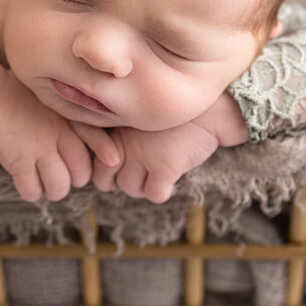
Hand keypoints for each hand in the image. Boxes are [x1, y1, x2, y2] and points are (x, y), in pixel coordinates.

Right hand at [0, 71, 117, 201]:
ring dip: (54, 190)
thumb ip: (72, 116)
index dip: (106, 151)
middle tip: (63, 175)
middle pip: (81, 171)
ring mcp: (37, 146)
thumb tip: (100, 140)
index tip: (114, 160)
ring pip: (60, 186)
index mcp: (67, 116)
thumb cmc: (20, 99)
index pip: (96, 135)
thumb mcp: (50, 100)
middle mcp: (57, 132)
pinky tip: (27, 184)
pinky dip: (31, 192)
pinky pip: (32, 189)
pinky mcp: (17, 159)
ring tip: (46, 184)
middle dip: (74, 179)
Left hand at [91, 121, 220, 203]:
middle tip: (141, 170)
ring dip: (144, 186)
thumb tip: (107, 164)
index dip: (108, 172)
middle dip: (123, 181)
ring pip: (131, 189)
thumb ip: (118, 136)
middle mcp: (123, 142)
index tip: (127, 163)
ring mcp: (142, 155)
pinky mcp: (164, 167)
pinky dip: (163, 191)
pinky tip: (171, 176)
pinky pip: (155, 195)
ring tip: (158, 169)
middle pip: (107, 182)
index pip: (95, 166)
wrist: (209, 110)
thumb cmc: (171, 116)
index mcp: (113, 129)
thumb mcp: (138, 119)